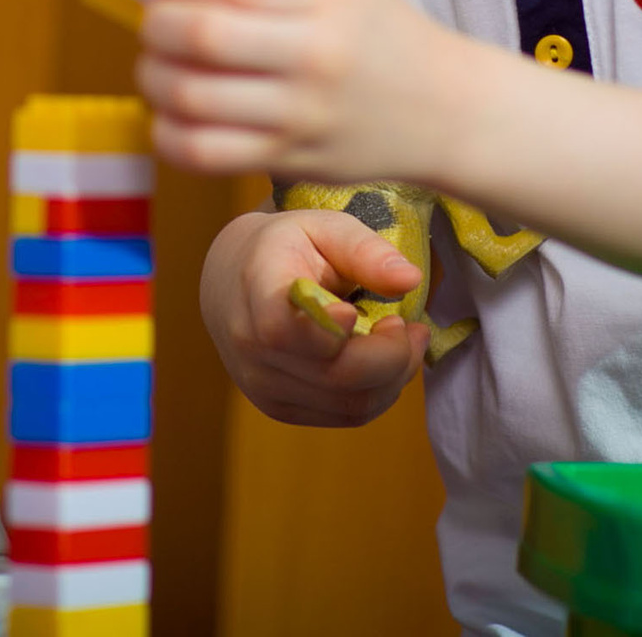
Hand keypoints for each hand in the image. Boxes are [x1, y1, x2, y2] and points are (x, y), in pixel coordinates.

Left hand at [136, 0, 463, 179]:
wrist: (443, 109)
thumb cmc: (379, 30)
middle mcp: (314, 58)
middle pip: (200, 36)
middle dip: (156, 23)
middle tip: (156, 21)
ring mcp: (299, 117)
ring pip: (189, 97)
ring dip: (152, 75)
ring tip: (158, 64)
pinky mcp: (287, 162)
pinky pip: (201, 152)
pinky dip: (167, 131)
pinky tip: (172, 112)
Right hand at [200, 209, 428, 426]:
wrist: (231, 280)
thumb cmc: (287, 247)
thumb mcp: (323, 227)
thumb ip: (365, 250)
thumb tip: (410, 279)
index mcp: (256, 291)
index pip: (282, 329)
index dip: (329, 330)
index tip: (358, 310)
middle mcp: (251, 348)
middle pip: (336, 377)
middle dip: (391, 356)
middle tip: (408, 325)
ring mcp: (262, 385)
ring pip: (350, 405)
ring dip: (394, 377)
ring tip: (402, 339)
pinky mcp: (279, 408)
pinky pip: (346, 415)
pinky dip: (379, 392)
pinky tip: (381, 360)